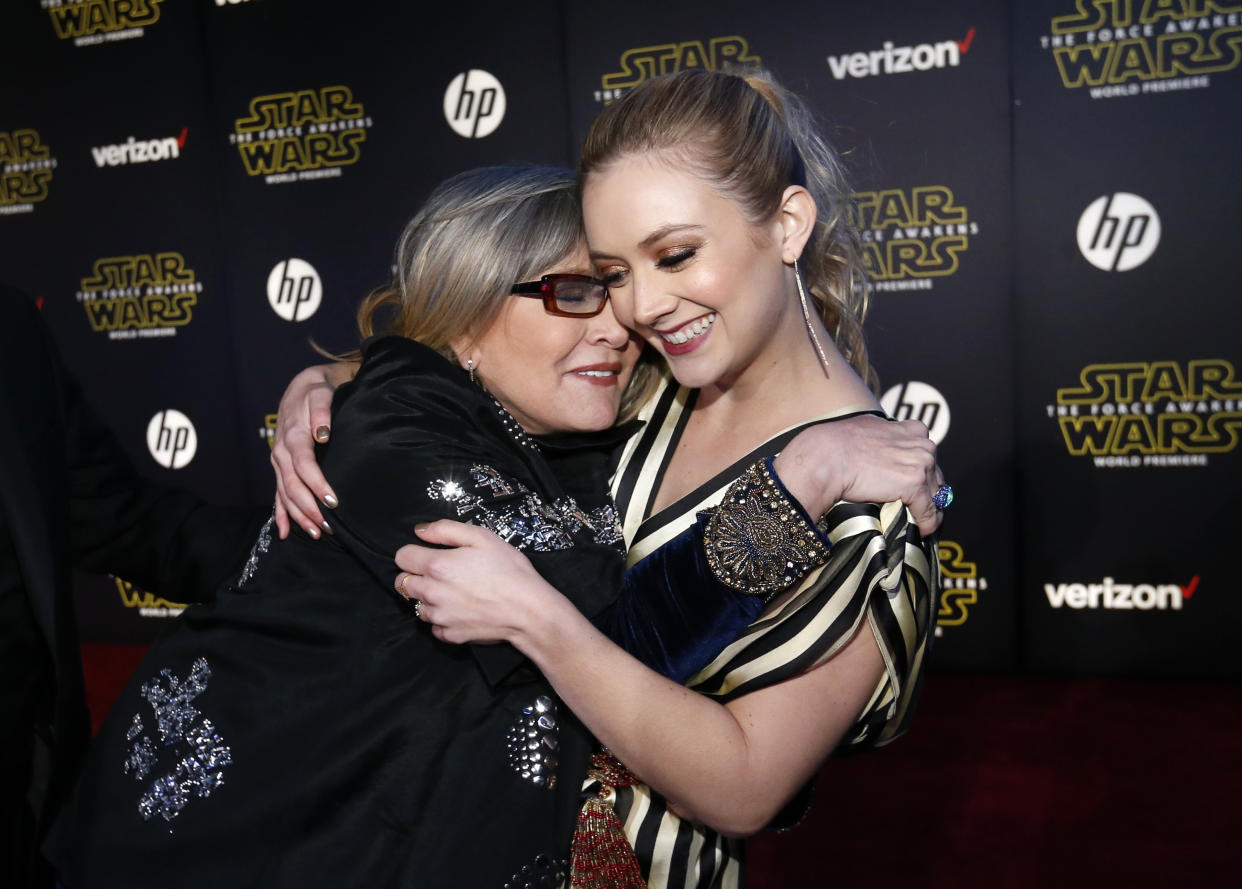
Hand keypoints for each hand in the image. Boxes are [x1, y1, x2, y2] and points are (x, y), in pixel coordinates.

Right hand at [271, 362, 349, 538]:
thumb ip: (322, 412)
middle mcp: (281, 452)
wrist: (301, 389)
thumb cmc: (315, 393)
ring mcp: (279, 463)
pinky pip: (278, 495)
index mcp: (293, 437)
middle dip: (308, 508)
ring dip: (299, 515)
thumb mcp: (320, 394)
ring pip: (285, 494)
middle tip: (327, 526)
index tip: (332, 500)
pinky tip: (286, 533)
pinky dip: (282, 514)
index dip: (316, 483)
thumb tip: (323, 434)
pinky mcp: (280, 468)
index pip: (303, 465)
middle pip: (292, 485)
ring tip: (316, 534)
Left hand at [393, 520, 562, 644]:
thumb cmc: (509, 571)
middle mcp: (431, 593)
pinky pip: (434, 627)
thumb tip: (420, 531)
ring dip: (428, 599)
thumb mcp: (482, 537)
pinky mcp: (450, 635)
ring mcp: (439, 617)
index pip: (402, 557)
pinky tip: (460, 610)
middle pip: (403, 583)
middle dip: (415, 576)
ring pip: (417, 606)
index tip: (429, 554)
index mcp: (437, 566)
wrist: (528, 610)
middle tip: (441, 573)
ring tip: (453, 593)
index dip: (414, 552)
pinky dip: (442, 619)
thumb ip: (445, 530)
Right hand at [774, 415, 944, 537]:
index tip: (917, 483)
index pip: (928, 454)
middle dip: (928, 491)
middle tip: (918, 507)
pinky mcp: (915, 485)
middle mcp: (922, 444)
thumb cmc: (838, 444)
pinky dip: (927, 523)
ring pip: (936, 494)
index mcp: (912, 429)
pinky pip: (928, 511)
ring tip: (922, 522)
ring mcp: (921, 464)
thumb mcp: (869, 430)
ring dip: (929, 509)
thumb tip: (881, 450)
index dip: (923, 471)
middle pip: (935, 475)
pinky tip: (922, 531)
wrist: (828, 457)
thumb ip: (884, 439)